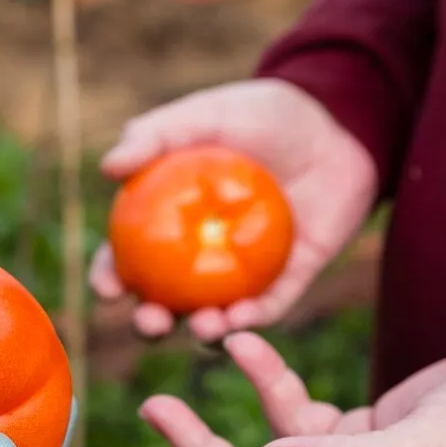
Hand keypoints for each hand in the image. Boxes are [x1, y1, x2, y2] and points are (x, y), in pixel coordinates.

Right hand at [90, 79, 377, 341]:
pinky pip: (266, 309)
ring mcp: (242, 273)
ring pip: (213, 316)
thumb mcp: (205, 115)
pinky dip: (253, 320)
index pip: (126, 258)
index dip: (110, 277)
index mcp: (167, 221)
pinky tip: (243, 319)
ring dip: (202, 331)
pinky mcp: (287, 281)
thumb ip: (154, 135)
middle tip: (150, 322)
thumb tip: (108, 167)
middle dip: (149, 323)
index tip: (109, 288)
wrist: (337, 124)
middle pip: (163, 301)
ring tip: (203, 325)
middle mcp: (199, 255)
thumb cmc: (263, 115)